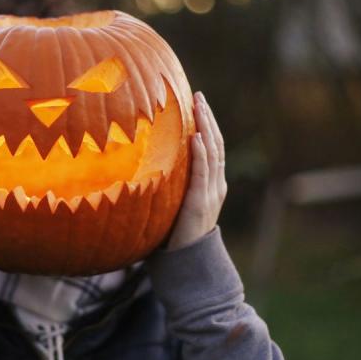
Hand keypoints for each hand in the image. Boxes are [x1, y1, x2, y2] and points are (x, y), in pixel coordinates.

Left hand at [167, 92, 226, 249]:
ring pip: (213, 153)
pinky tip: (197, 136)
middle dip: (208, 118)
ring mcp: (211, 193)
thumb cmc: (174, 235)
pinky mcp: (201, 202)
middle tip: (199, 96)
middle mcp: (215, 185)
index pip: (212, 147)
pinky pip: (204, 172)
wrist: (187, 263)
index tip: (198, 103)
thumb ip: (168, 186)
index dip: (207, 124)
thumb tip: (144, 167)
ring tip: (199, 106)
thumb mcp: (173, 204)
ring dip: (206, 127)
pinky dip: (202, 153)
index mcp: (210, 184)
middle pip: (216, 144)